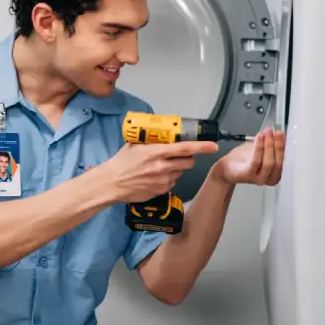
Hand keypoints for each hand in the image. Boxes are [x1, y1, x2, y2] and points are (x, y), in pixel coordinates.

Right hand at [100, 141, 219, 202]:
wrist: (111, 183)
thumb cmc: (121, 163)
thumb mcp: (135, 145)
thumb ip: (151, 140)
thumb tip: (162, 133)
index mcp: (156, 152)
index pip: (185, 148)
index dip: (202, 147)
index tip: (213, 146)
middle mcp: (162, 166)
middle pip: (188, 162)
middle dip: (187, 159)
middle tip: (179, 156)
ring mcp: (162, 180)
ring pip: (180, 173)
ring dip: (176, 169)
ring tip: (161, 167)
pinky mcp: (161, 191)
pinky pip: (172, 183)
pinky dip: (168, 179)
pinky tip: (155, 177)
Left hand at [212, 127, 285, 185]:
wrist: (225, 169)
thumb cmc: (242, 161)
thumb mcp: (259, 150)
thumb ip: (268, 144)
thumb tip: (275, 133)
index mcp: (275, 173)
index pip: (282, 159)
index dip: (282, 145)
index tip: (280, 134)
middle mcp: (269, 178)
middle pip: (277, 162)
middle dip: (277, 145)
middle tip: (275, 132)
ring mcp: (259, 178)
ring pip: (268, 162)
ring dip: (268, 145)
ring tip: (266, 133)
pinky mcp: (248, 175)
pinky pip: (256, 161)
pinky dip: (259, 147)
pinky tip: (259, 138)